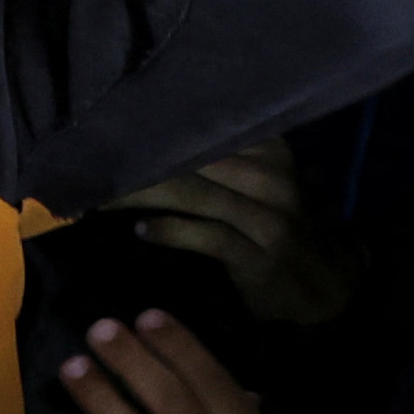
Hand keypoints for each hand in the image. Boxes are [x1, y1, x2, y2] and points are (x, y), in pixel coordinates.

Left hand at [104, 139, 353, 328]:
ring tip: (103, 197)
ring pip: (194, 195)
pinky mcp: (259, 256)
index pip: (206, 129)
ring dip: (142, 196)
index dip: (154, 131)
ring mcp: (268, 218)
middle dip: (139, 163)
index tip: (106, 132)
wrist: (322, 284)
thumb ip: (216, 160)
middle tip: (91, 164)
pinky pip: (208, 237)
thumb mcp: (257, 184)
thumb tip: (144, 137)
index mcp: (269, 151)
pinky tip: (141, 231)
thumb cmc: (274, 227)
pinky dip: (171, 232)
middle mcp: (272, 178)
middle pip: (192, 160)